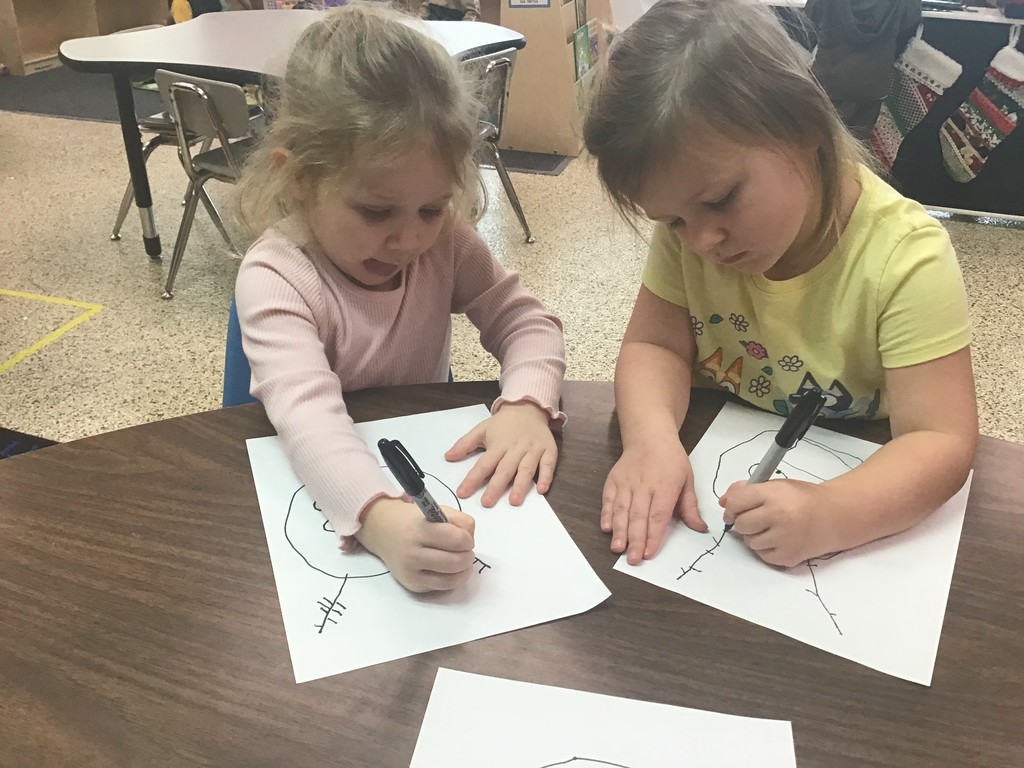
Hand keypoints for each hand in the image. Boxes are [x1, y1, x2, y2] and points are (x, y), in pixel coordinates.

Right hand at [354, 498, 475, 592]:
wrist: (384, 532)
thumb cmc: (415, 520)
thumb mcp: (437, 510)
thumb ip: (460, 521)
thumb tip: (471, 541)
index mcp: (419, 530)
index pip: (456, 539)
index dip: (467, 539)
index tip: (466, 538)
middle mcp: (413, 553)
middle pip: (455, 562)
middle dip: (468, 557)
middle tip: (466, 551)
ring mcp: (411, 572)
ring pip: (451, 580)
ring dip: (464, 570)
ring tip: (462, 561)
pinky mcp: (413, 585)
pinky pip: (441, 587)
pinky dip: (452, 579)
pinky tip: (450, 569)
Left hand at [445, 401, 556, 506]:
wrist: (528, 407)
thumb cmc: (503, 423)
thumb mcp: (481, 429)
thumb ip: (464, 444)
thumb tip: (447, 456)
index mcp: (498, 445)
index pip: (483, 464)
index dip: (472, 479)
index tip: (463, 493)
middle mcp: (515, 448)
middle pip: (505, 469)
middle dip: (495, 486)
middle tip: (487, 503)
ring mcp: (533, 450)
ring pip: (526, 469)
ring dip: (521, 485)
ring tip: (514, 501)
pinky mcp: (548, 450)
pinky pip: (548, 465)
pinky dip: (546, 477)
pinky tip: (542, 490)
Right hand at [601, 438, 705, 565]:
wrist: (649, 436)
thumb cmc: (671, 459)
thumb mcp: (687, 479)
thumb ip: (690, 506)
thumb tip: (701, 529)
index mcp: (665, 486)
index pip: (658, 515)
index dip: (653, 535)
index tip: (649, 553)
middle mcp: (644, 485)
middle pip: (638, 516)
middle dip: (635, 540)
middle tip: (632, 559)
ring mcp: (626, 483)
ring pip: (621, 510)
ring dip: (619, 531)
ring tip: (617, 548)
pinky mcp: (613, 481)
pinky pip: (608, 500)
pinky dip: (606, 514)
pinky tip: (606, 528)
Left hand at [720, 479, 835, 566]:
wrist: (835, 516)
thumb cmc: (802, 498)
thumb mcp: (776, 485)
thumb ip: (747, 490)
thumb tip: (723, 502)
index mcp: (774, 494)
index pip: (736, 503)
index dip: (731, 507)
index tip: (733, 509)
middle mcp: (779, 517)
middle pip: (741, 524)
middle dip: (743, 521)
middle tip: (755, 518)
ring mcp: (785, 539)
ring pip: (749, 542)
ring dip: (754, 536)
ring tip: (771, 527)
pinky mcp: (788, 557)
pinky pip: (762, 555)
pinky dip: (765, 548)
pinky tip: (778, 538)